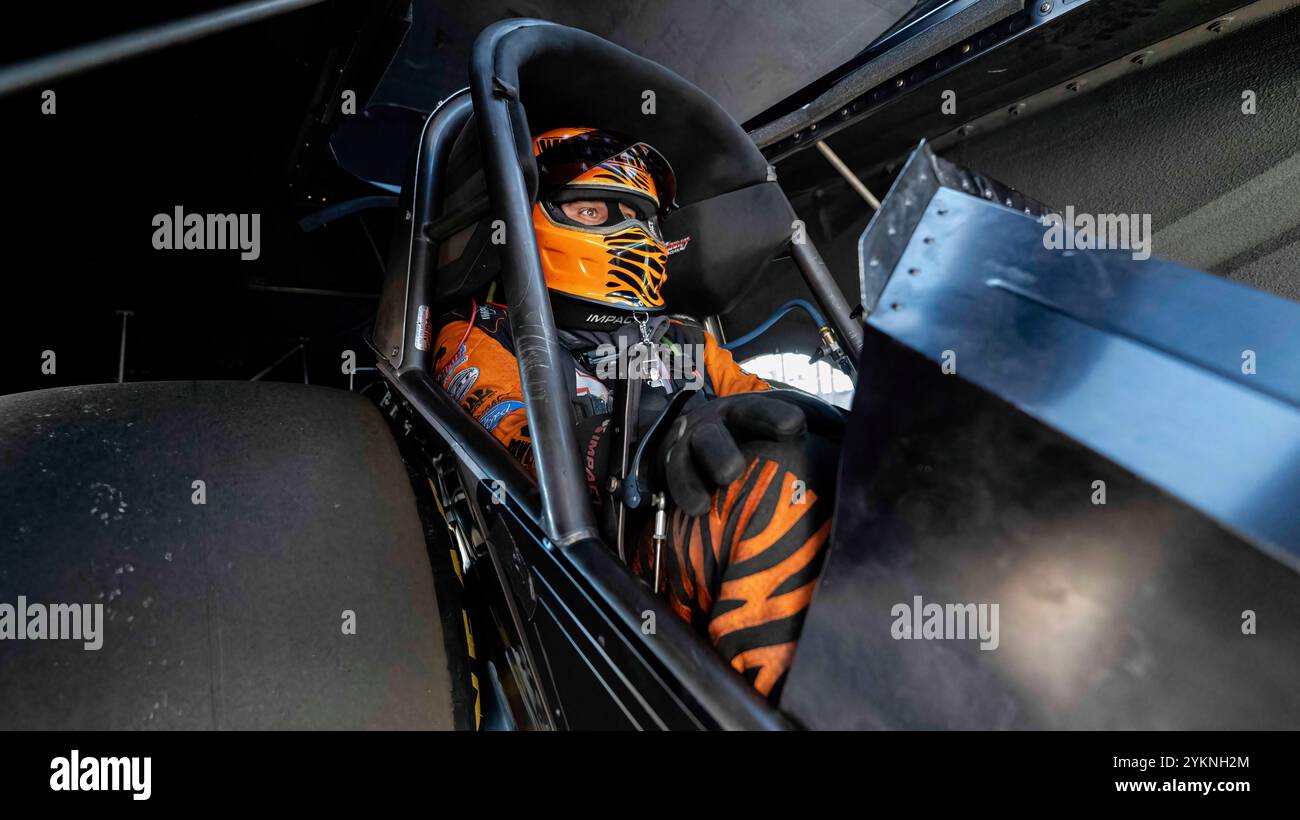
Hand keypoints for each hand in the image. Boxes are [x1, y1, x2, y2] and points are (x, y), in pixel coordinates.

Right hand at [656, 393, 805, 515]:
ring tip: (703, 506)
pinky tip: (695, 512)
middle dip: (721, 452)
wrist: (694, 433)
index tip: (796, 426)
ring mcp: (686, 448)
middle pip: (713, 435)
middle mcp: (711, 425)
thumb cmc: (754, 433)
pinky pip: (671, 484)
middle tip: (733, 473)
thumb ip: (820, 422)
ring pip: (683, 461)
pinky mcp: (670, 472)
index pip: (758, 408)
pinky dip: (681, 496)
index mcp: (743, 410)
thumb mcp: (784, 419)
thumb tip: (854, 430)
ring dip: (691, 482)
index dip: (774, 415)